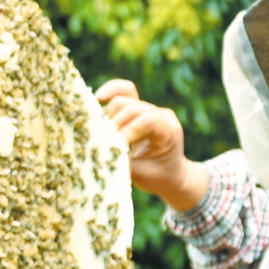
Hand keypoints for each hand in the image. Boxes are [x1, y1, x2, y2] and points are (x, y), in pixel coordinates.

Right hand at [97, 80, 209, 209]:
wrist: (170, 174)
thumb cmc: (158, 177)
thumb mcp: (143, 175)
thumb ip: (124, 162)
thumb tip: (101, 149)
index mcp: (170, 131)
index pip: (147, 120)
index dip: (128, 130)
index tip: (115, 146)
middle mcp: (162, 115)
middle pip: (132, 108)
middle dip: (115, 125)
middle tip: (105, 142)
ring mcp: (151, 108)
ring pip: (123, 101)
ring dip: (109, 117)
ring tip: (104, 135)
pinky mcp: (139, 106)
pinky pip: (125, 91)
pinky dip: (111, 91)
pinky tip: (98, 97)